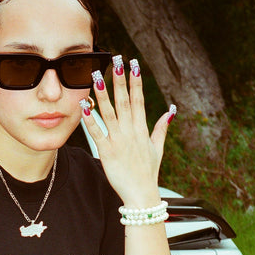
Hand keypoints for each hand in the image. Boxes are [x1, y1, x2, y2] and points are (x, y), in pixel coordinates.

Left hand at [81, 57, 173, 207]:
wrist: (142, 194)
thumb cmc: (148, 173)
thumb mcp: (158, 149)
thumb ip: (161, 128)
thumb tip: (170, 111)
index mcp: (142, 129)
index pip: (139, 100)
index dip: (136, 82)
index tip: (133, 64)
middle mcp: (131, 132)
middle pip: (124, 101)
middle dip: (120, 80)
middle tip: (115, 60)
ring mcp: (119, 141)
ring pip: (110, 113)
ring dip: (103, 94)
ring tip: (96, 77)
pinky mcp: (107, 152)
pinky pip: (96, 133)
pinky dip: (90, 120)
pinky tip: (84, 106)